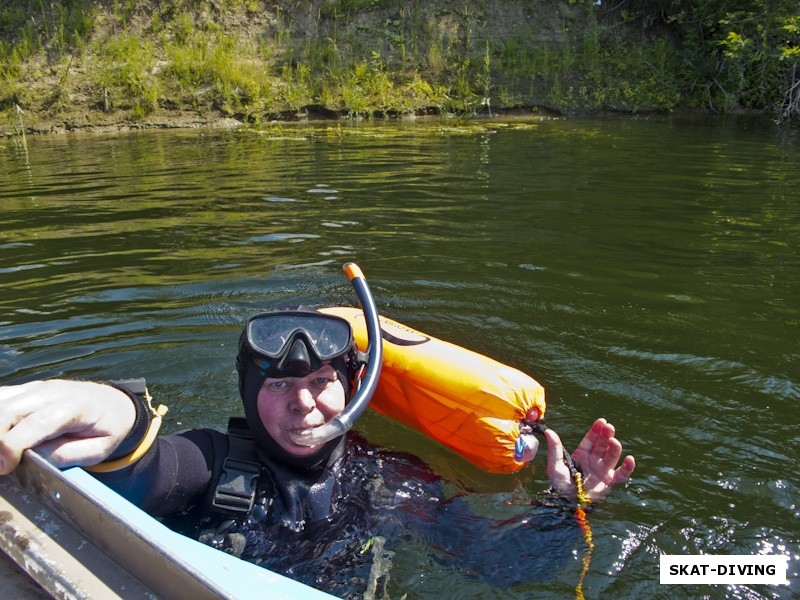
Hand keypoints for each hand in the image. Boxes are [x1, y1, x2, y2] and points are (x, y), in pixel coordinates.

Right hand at [0, 380, 135, 474]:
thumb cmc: (107, 428)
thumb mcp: (98, 449)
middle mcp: (54, 392)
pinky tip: (2, 434)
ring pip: (1, 401)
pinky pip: (1, 398)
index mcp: (77, 406)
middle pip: (11, 409)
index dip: (13, 446)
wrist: (114, 403)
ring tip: (2, 452)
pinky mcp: (27, 388)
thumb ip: (65, 455)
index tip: (4, 468)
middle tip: (0, 464)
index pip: (37, 423)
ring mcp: (38, 387)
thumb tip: (31, 457)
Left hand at [545, 418, 635, 501]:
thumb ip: (555, 448)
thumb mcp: (555, 465)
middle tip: (609, 428)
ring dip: (614, 448)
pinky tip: (630, 459)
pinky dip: (627, 467)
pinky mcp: (609, 482)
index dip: (596, 430)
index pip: (591, 439)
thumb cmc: (560, 485)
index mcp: (581, 454)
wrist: (567, 503)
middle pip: (602, 445)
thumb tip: (548, 431)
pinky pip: (621, 474)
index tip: (601, 422)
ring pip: (612, 456)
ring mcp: (602, 470)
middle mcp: (594, 460)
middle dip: (606, 435)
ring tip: (614, 441)